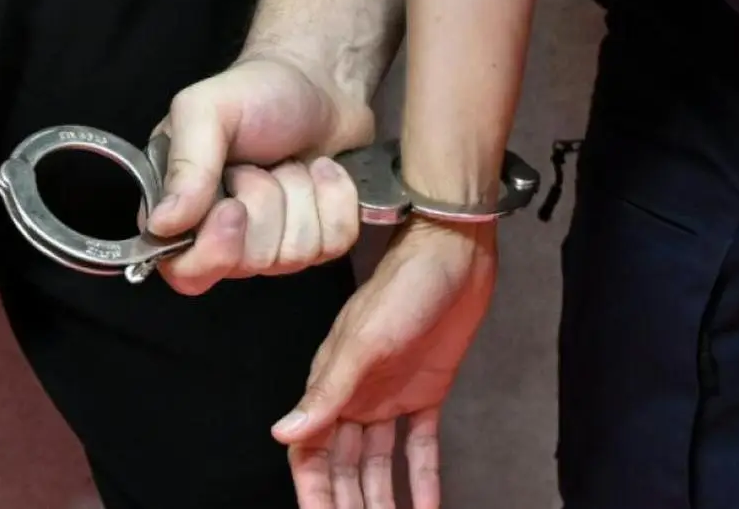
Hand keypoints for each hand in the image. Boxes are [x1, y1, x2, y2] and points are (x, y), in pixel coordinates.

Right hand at [146, 54, 373, 294]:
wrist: (321, 82)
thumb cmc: (257, 92)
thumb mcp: (206, 110)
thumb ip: (185, 165)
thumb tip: (162, 225)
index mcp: (183, 211)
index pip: (187, 272)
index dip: (215, 250)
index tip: (234, 207)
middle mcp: (226, 237)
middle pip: (251, 262)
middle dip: (267, 201)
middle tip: (264, 163)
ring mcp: (277, 242)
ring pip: (296, 255)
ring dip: (302, 196)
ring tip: (293, 162)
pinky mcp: (320, 238)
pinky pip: (334, 245)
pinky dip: (337, 200)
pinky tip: (324, 171)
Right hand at [270, 217, 496, 508]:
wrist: (455, 255)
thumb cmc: (404, 288)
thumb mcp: (363, 342)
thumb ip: (327, 392)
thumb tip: (283, 435)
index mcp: (331, 383)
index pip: (312, 452)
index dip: (315, 493)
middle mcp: (356, 396)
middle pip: (345, 466)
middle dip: (350, 504)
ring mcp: (391, 395)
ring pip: (381, 464)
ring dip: (384, 500)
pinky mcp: (427, 392)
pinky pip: (422, 446)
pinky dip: (425, 480)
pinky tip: (428, 508)